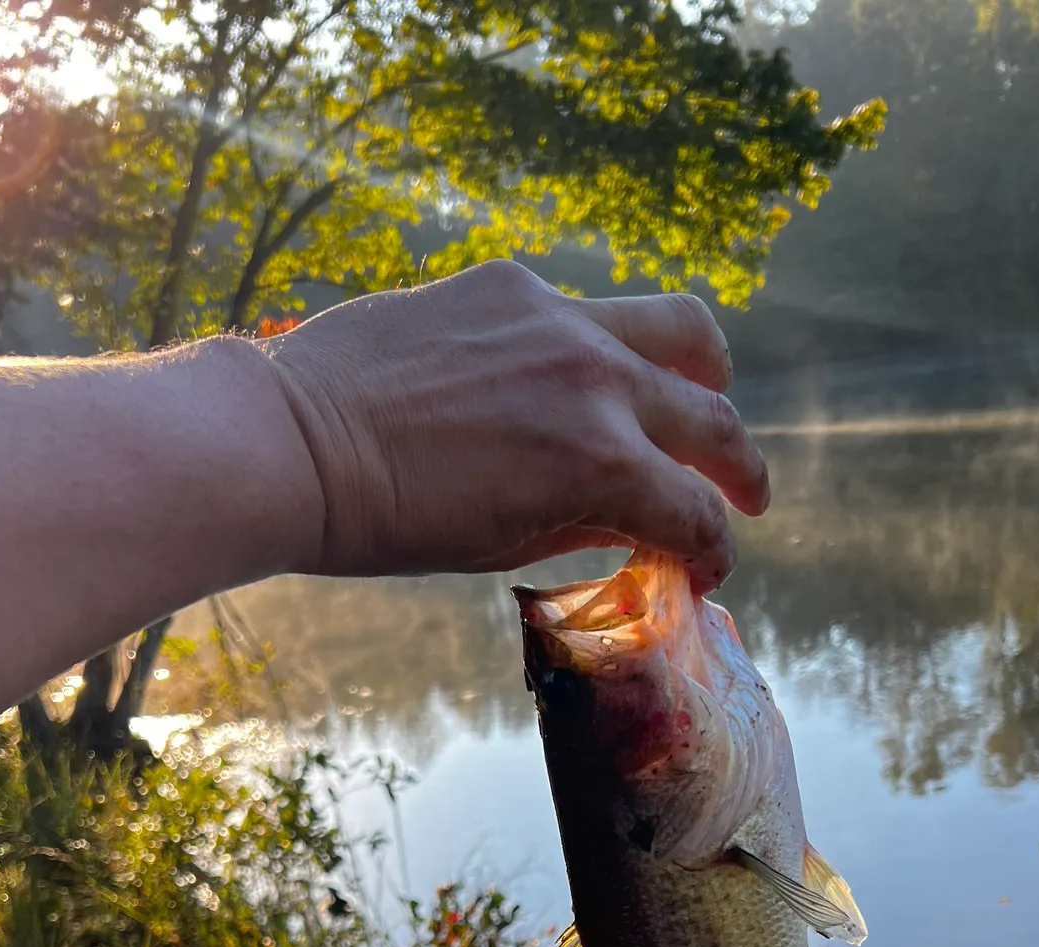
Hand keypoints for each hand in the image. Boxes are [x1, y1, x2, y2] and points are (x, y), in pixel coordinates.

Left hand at [261, 259, 769, 593]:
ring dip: (707, 377)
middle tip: (744, 495)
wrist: (294, 440)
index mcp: (601, 463)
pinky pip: (587, 311)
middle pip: (714, 421)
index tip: (706, 570)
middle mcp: (599, 381)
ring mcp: (560, 320)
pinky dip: (600, 350)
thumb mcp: (505, 544)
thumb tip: (645, 525)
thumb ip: (593, 525)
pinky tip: (566, 376)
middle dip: (741, 471)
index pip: (696, 512)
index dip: (713, 553)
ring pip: (683, 332)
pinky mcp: (513, 285)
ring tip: (701, 399)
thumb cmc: (389, 521)